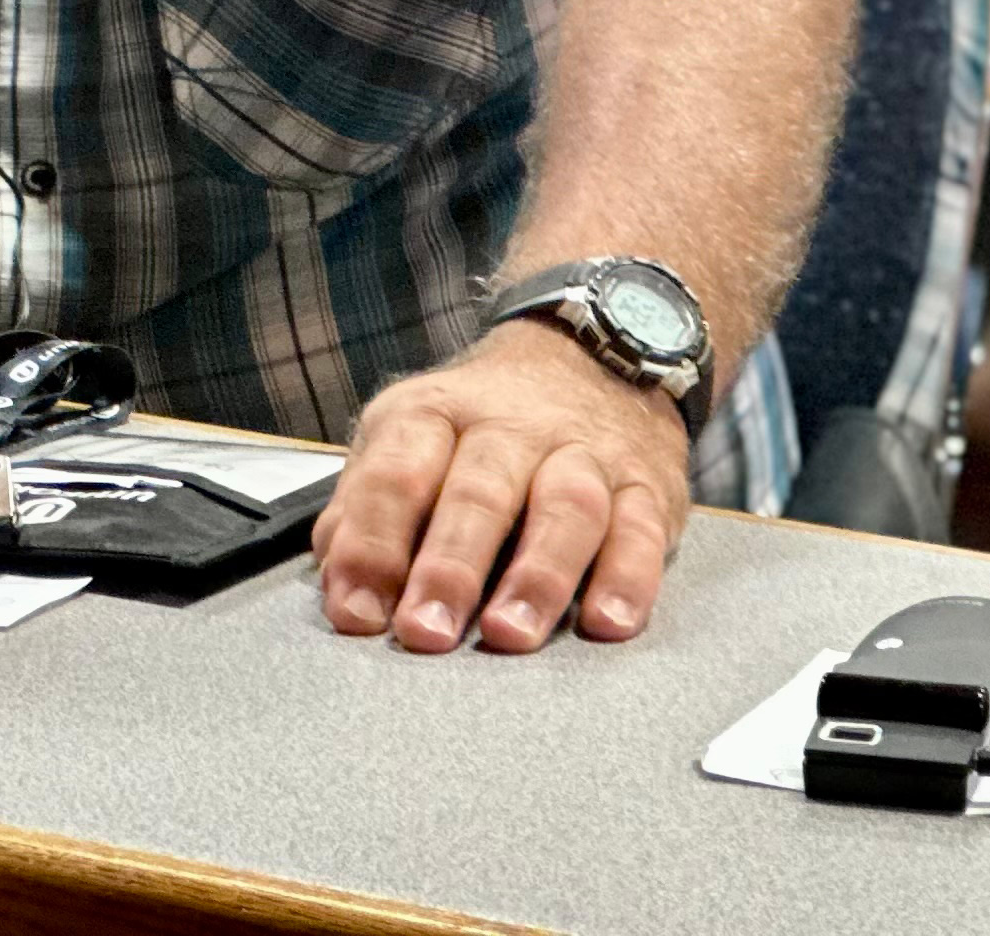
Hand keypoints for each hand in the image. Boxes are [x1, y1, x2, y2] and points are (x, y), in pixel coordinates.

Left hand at [315, 318, 693, 652]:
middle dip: (449, 568)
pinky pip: (641, 530)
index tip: (358, 614)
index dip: (372, 545)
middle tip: (425, 632)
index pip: (396, 474)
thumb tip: (343, 590)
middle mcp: (509, 428)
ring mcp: (583, 453)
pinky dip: (628, 579)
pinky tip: (607, 623)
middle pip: (478, 493)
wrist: (589, 355)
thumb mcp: (408, 440)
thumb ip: (366, 511)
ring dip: (536, 575)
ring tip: (509, 633)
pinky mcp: (645, 485)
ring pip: (565, 507)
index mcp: (435, 415)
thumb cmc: (482, 426)